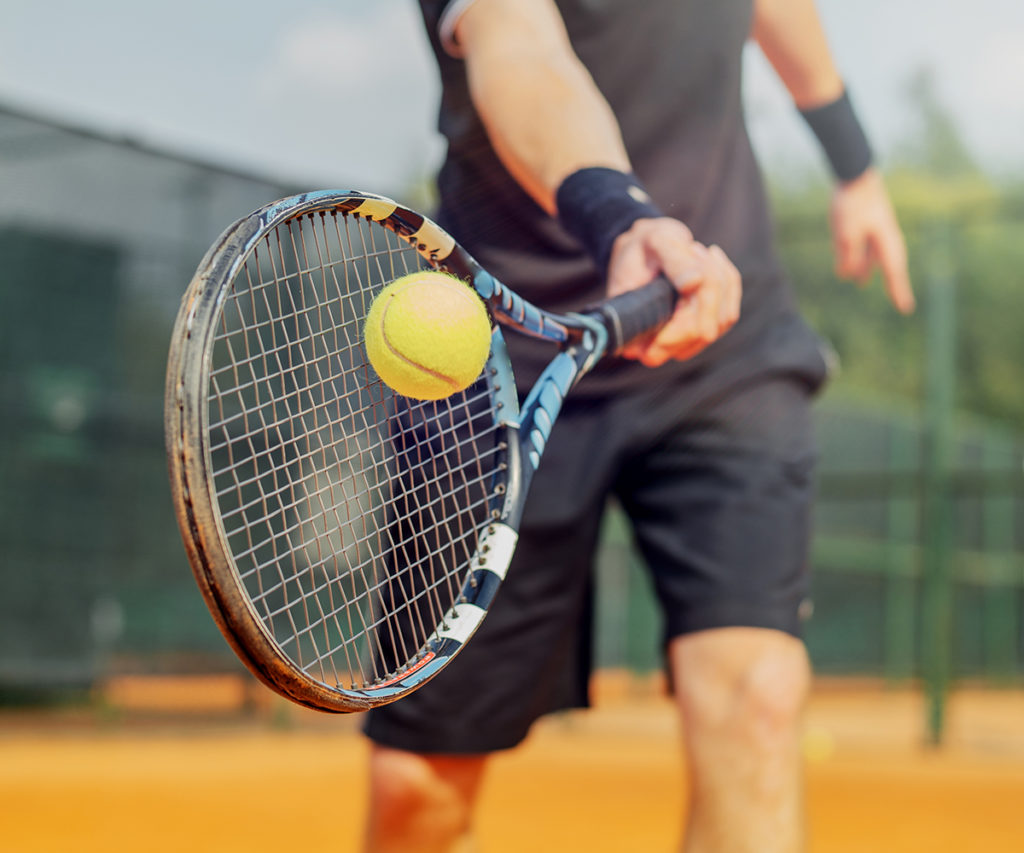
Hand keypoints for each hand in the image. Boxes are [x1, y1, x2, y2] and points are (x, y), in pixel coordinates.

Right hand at [606, 218, 741, 366]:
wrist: (646, 248)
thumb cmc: (643, 247)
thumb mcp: (654, 244)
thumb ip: (673, 261)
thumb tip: (696, 282)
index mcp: (631, 335)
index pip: (668, 341)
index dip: (686, 310)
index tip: (690, 270)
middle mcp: (656, 348)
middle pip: (703, 331)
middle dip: (708, 286)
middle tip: (692, 250)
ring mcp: (682, 344)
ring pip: (721, 321)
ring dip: (718, 280)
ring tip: (695, 252)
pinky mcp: (702, 333)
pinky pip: (729, 314)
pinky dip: (728, 282)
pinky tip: (712, 259)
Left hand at [830, 167, 914, 313]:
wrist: (855, 175)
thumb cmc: (853, 205)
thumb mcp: (846, 235)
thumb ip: (848, 257)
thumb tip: (848, 276)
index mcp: (885, 242)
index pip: (894, 274)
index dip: (899, 292)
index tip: (906, 309)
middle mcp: (885, 239)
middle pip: (887, 267)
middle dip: (890, 283)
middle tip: (902, 303)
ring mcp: (876, 230)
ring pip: (871, 255)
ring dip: (865, 268)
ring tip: (860, 282)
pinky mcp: (866, 223)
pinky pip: (862, 244)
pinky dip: (857, 254)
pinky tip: (846, 260)